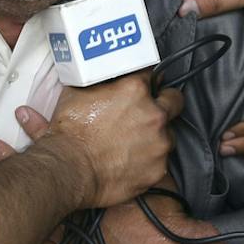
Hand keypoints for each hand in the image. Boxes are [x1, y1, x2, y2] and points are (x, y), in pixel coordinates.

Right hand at [17, 75, 183, 207]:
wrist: (69, 170)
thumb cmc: (70, 134)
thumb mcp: (76, 92)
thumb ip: (96, 81)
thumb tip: (96, 74)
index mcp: (135, 90)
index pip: (151, 73)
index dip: (146, 79)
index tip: (144, 85)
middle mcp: (154, 115)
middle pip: (174, 100)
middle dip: (165, 103)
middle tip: (149, 111)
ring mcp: (159, 144)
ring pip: (169, 135)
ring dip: (157, 136)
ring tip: (134, 143)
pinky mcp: (158, 169)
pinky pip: (161, 162)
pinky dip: (150, 162)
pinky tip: (132, 162)